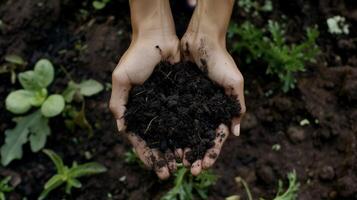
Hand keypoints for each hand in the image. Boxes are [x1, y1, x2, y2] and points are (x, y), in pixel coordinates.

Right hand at [110, 31, 179, 178]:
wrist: (158, 38)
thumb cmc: (136, 56)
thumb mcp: (121, 78)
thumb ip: (119, 103)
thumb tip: (122, 129)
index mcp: (135, 109)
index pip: (139, 138)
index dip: (145, 153)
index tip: (153, 167)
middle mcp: (151, 110)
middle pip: (156, 139)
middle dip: (162, 156)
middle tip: (169, 172)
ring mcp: (165, 105)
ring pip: (171, 132)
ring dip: (175, 148)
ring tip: (183, 163)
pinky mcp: (180, 97)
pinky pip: (184, 117)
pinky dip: (186, 131)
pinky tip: (192, 143)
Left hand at [180, 30, 245, 175]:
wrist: (200, 40)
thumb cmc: (220, 60)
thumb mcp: (234, 83)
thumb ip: (237, 106)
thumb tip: (236, 133)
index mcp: (220, 109)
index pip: (216, 136)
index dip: (211, 152)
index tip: (204, 165)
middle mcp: (205, 109)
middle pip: (200, 137)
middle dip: (195, 154)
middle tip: (188, 169)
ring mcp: (191, 103)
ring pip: (185, 130)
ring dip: (182, 146)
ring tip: (175, 160)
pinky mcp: (178, 95)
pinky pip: (174, 115)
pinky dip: (170, 129)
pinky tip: (164, 141)